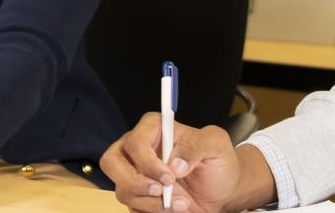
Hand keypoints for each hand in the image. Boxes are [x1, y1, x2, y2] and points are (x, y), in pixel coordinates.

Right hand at [101, 113, 271, 212]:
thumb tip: (175, 163)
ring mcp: (135, 174)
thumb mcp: (216, 145)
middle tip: (161, 192)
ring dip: (152, 203)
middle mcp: (138, 150)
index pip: (134, 142)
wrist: (223, 191)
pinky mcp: (138, 197)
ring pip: (123, 190)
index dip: (147, 162)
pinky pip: (132, 208)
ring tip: (182, 204)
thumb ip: (196, 145)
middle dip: (135, 183)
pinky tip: (173, 210)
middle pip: (111, 163)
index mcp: (153, 129)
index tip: (170, 177)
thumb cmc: (219, 162)